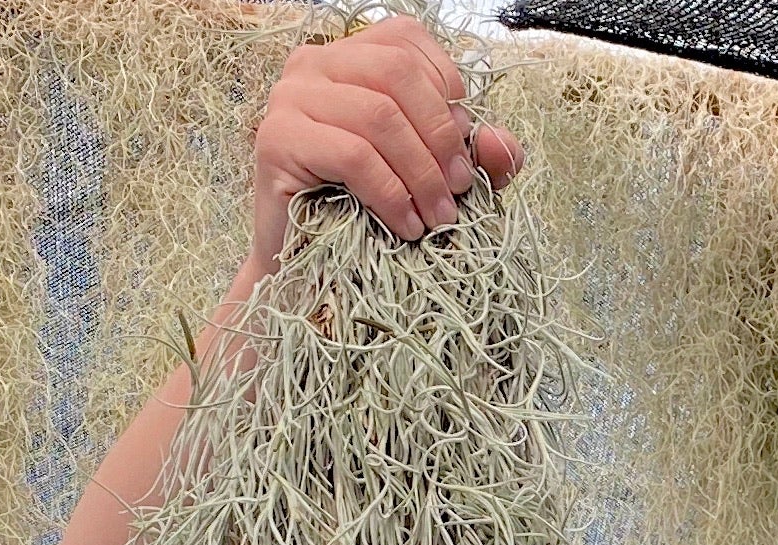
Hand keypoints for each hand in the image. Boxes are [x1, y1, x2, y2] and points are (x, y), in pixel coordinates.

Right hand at [249, 16, 524, 271]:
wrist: (311, 269)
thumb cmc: (372, 216)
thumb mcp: (436, 181)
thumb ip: (476, 157)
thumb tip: (499, 140)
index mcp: (351, 58)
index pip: (407, 43)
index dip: (446, 90)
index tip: (462, 149)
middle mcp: (316, 64)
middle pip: (397, 72)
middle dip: (441, 136)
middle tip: (459, 191)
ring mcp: (291, 96)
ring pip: (378, 114)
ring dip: (421, 173)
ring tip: (437, 218)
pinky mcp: (278, 138)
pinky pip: (352, 155)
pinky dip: (390, 194)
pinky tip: (406, 226)